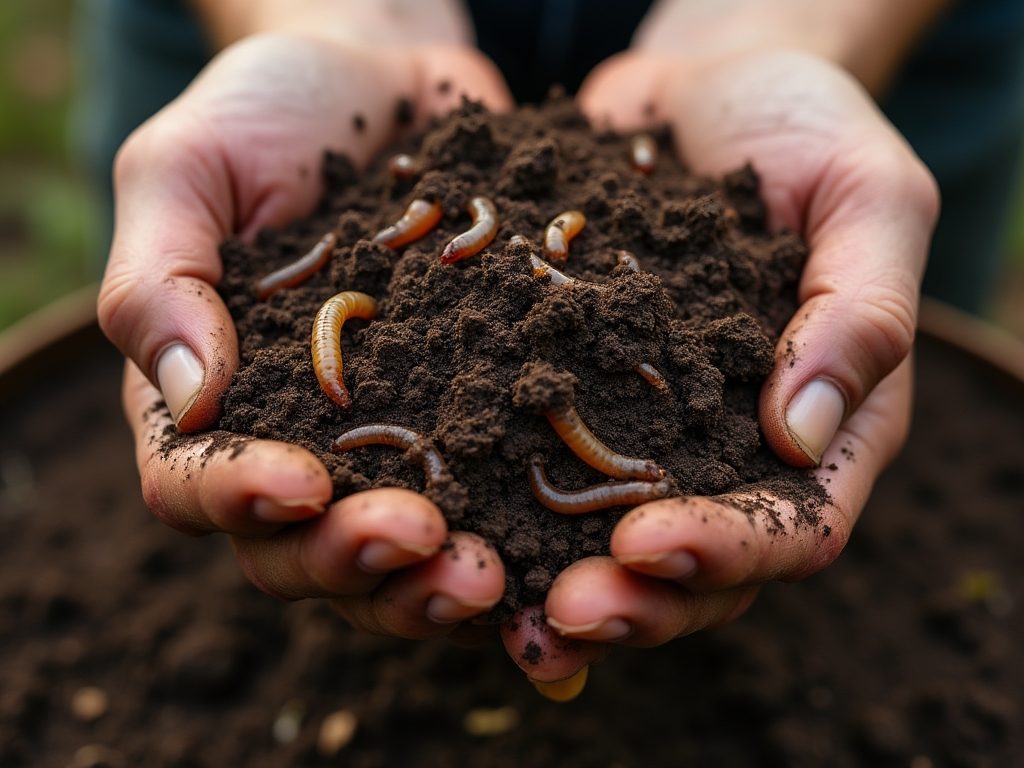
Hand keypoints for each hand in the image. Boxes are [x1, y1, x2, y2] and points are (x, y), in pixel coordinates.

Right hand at [101, 34, 515, 646]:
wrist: (395, 89)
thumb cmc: (275, 114)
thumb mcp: (191, 165)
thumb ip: (160, 275)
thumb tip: (187, 397)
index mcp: (208, 399)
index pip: (194, 483)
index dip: (239, 498)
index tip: (299, 483)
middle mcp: (297, 443)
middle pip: (298, 550)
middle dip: (353, 559)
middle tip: (422, 541)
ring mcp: (393, 446)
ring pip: (394, 559)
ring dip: (433, 585)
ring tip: (489, 578)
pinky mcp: (475, 429)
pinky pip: (490, 508)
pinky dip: (516, 548)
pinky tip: (556, 564)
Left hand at [498, 48, 936, 682]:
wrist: (699, 90)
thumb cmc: (803, 128)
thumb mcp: (865, 196)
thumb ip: (860, 313)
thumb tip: (804, 437)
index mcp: (825, 429)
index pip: (792, 528)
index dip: (728, 552)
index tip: (651, 546)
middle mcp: (729, 454)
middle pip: (694, 569)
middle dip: (632, 601)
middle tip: (560, 613)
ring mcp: (643, 435)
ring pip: (604, 542)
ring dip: (546, 578)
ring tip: (480, 588)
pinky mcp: (566, 398)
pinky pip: (529, 464)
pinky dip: (488, 500)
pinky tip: (432, 511)